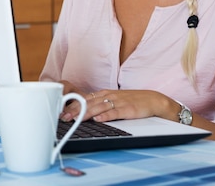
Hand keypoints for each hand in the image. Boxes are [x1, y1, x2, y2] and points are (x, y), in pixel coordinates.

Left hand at [61, 89, 177, 122]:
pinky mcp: (128, 109)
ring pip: (98, 107)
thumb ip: (99, 104)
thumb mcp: (113, 100)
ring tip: (75, 119)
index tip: (62, 112)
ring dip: (85, 113)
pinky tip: (98, 119)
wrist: (153, 100)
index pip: (84, 99)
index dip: (72, 106)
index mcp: (104, 94)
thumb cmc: (132, 101)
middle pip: (89, 103)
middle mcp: (109, 96)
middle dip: (74, 110)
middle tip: (63, 117)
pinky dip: (106, 116)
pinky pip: (115, 112)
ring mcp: (118, 102)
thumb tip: (83, 111)